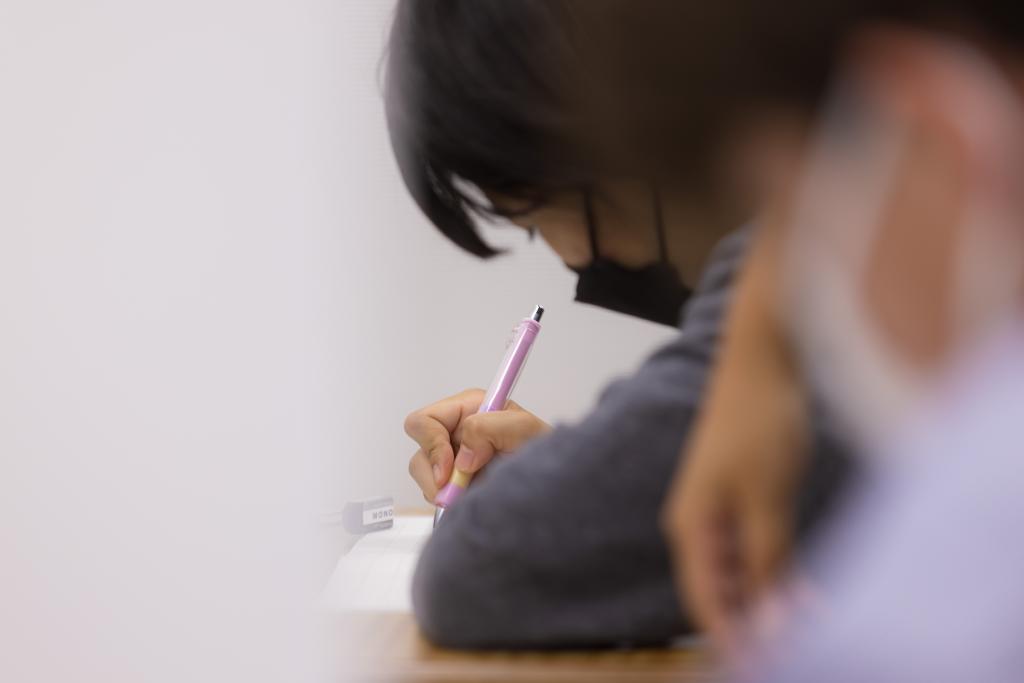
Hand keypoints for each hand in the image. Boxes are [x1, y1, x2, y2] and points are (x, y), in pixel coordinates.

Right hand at [404, 388, 550, 502]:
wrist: (556, 488)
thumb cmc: (546, 453)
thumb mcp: (525, 429)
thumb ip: (488, 428)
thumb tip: (461, 457)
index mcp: (468, 409)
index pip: (425, 420)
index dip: (431, 444)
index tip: (448, 471)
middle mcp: (457, 432)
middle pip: (420, 450)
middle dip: (432, 475)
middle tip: (454, 494)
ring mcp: (455, 461)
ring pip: (424, 476)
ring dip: (442, 492)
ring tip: (471, 497)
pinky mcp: (457, 485)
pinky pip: (436, 495)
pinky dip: (448, 503)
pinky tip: (470, 502)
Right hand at [662, 225, 809, 654]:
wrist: (764, 357)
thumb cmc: (758, 420)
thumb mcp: (767, 498)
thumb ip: (767, 561)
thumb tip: (768, 622)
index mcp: (690, 525)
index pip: (707, 602)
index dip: (736, 640)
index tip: (774, 663)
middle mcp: (696, 523)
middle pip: (722, 591)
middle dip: (759, 623)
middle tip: (809, 639)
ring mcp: (717, 509)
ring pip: (740, 572)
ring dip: (772, 599)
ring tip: (816, 618)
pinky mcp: (740, 497)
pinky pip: (753, 549)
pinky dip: (777, 570)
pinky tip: (807, 585)